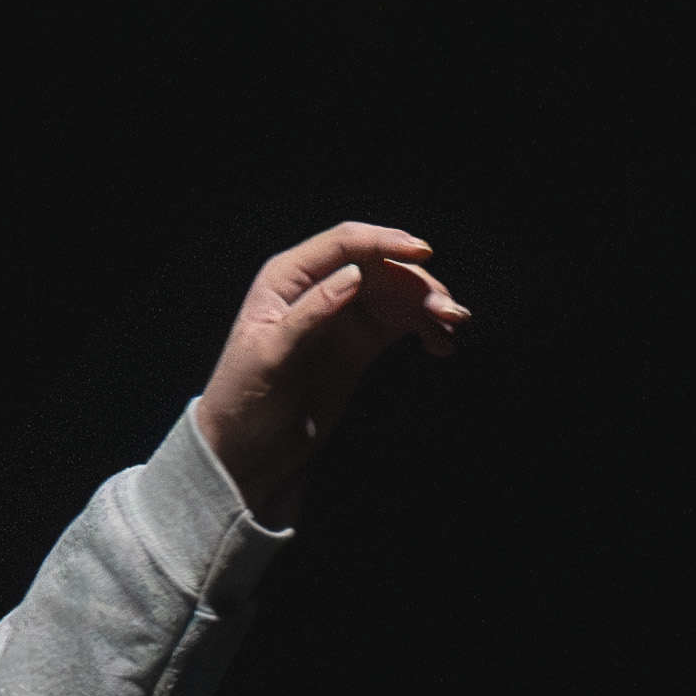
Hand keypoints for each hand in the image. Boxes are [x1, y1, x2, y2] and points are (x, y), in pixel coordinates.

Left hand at [191, 221, 469, 517]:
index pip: (345, 244)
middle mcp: (318, 288)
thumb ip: (310, 314)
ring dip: (428, 306)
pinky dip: (424, 329)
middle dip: (418, 284)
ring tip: (453, 329)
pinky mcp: (359, 346)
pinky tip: (442, 345)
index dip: (386, 243)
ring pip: (396, 295)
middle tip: (448, 312)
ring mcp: (341, 316)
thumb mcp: (270, 358)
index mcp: (288, 279)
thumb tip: (353, 275)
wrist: (245, 452)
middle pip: (380, 268)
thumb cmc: (242, 401)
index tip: (423, 256)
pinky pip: (400, 324)